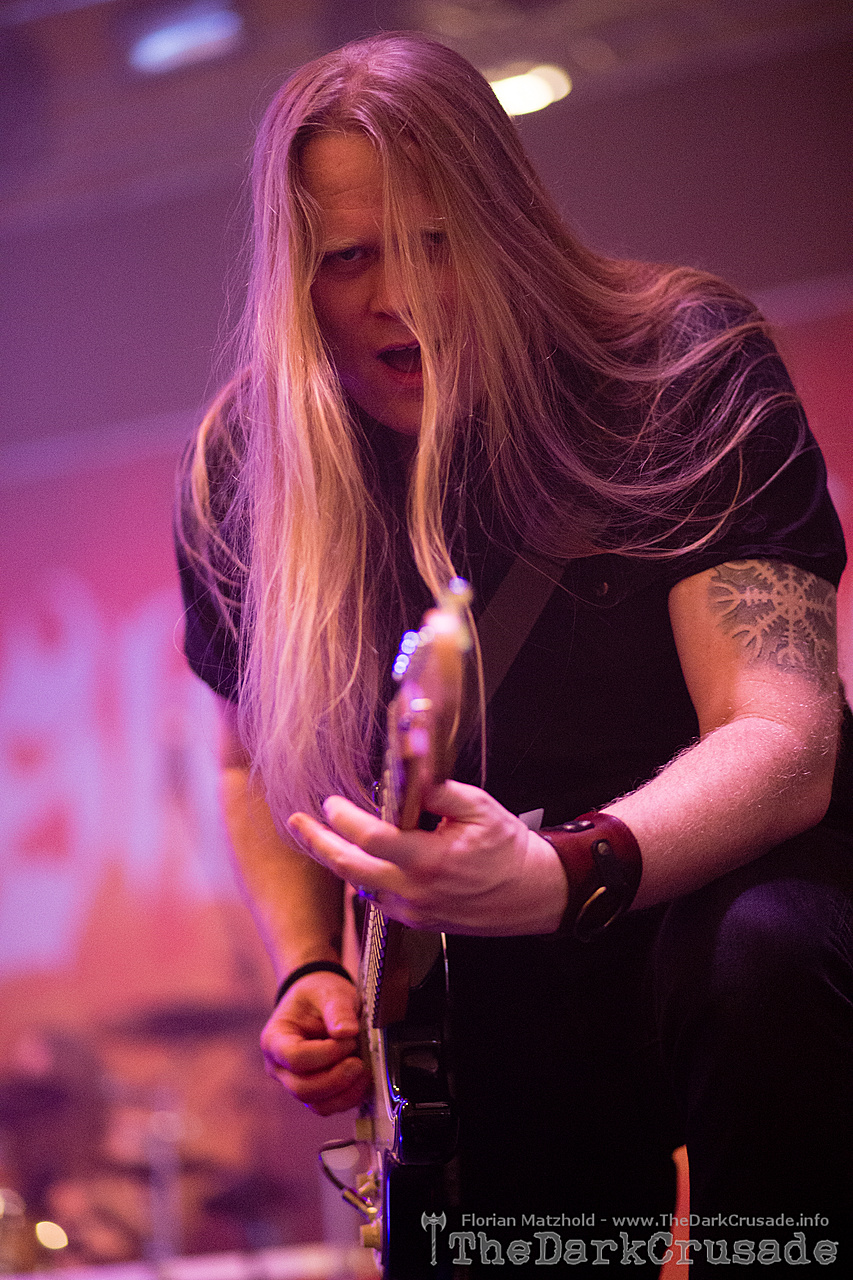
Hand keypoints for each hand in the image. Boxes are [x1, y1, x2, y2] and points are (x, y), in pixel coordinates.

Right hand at [260, 971, 370, 1115]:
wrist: (318, 1001)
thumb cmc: (318, 995)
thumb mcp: (329, 992)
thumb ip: (338, 1009)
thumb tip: (347, 1032)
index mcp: (275, 1039)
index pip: (294, 1058)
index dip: (325, 1054)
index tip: (348, 1040)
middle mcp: (279, 1067)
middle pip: (303, 1088)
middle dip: (336, 1078)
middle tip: (359, 1060)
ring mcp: (295, 1082)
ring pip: (317, 1104)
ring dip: (345, 1092)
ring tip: (363, 1069)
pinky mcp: (314, 1092)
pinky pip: (329, 1106)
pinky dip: (349, 1097)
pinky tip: (362, 1078)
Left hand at [288, 780, 567, 935]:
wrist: (534, 893)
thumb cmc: (509, 849)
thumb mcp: (478, 807)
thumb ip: (437, 792)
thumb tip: (406, 776)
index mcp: (430, 861)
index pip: (371, 839)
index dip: (343, 819)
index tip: (330, 802)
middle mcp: (415, 892)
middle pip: (349, 870)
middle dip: (318, 844)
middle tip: (295, 823)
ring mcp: (414, 912)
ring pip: (360, 887)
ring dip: (337, 862)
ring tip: (317, 837)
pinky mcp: (417, 922)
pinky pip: (378, 899)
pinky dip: (362, 878)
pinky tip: (356, 859)